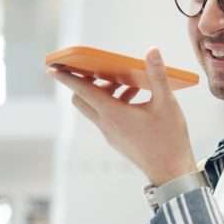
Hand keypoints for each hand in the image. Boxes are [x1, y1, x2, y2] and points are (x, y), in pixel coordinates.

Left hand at [48, 47, 198, 184]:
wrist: (171, 172)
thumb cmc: (169, 139)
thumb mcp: (166, 103)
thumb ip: (157, 75)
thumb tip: (152, 51)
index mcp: (113, 114)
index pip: (82, 91)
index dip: (66, 78)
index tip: (52, 68)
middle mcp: (106, 125)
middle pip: (81, 100)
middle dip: (86, 83)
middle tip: (102, 72)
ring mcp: (110, 135)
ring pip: (95, 109)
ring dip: (104, 93)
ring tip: (128, 85)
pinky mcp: (117, 141)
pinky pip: (106, 118)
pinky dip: (113, 105)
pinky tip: (136, 100)